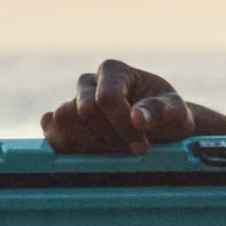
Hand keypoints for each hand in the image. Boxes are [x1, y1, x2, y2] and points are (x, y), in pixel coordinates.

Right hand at [42, 60, 196, 154]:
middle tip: (127, 147)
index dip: (122, 125)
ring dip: (88, 142)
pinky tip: (92, 154)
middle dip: (107, 136)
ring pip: (62, 120)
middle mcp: (89, 83)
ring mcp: (73, 103)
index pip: (106, 98)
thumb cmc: (169, 118)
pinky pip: (50, 131)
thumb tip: (137, 117)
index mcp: (114, 71)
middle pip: (83, 111)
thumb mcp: (175, 113)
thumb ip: (160, 111)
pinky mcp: (63, 125)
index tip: (142, 145)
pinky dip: (68, 146)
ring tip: (111, 150)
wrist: (161, 133)